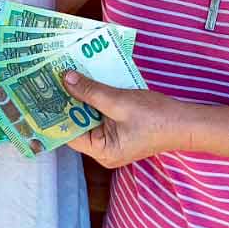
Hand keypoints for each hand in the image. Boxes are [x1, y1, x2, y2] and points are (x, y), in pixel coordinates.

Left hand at [62, 71, 185, 168]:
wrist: (186, 122)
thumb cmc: (155, 117)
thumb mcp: (119, 101)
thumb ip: (91, 91)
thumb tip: (66, 79)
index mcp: (101, 151)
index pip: (69, 133)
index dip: (56, 113)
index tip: (43, 94)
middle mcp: (104, 150)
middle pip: (79, 124)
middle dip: (69, 102)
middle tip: (53, 79)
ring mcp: (113, 141)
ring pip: (90, 117)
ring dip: (83, 98)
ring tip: (68, 76)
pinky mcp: (121, 131)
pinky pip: (102, 115)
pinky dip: (97, 100)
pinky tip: (90, 81)